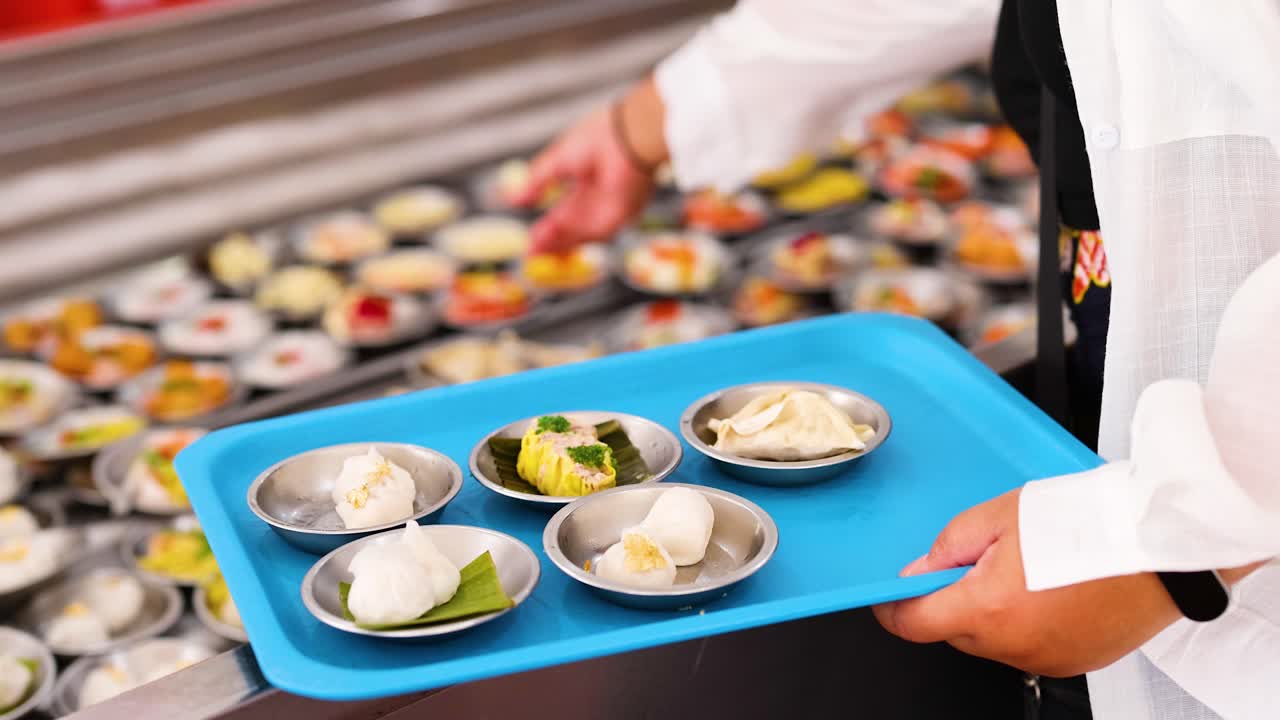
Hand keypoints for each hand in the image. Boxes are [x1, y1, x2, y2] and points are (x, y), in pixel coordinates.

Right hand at [518, 79, 665, 253]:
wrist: (628, 139)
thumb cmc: (598, 139)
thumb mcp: (556, 161)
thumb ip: (536, 182)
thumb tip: (513, 198)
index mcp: (586, 177)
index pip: (565, 207)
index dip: (548, 222)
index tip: (531, 234)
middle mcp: (598, 197)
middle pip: (571, 225)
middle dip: (550, 239)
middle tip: (530, 251)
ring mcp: (607, 209)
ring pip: (578, 234)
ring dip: (556, 245)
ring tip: (534, 254)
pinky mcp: (616, 219)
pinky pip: (589, 237)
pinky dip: (570, 244)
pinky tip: (551, 249)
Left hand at [872, 489, 1181, 676]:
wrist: (1166, 543)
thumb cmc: (1091, 521)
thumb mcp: (999, 515)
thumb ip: (949, 547)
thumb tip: (921, 572)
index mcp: (986, 610)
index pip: (913, 625)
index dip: (893, 608)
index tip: (889, 594)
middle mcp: (1015, 647)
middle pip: (955, 631)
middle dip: (954, 597)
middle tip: (981, 556)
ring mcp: (1049, 659)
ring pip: (994, 640)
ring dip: (994, 609)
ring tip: (1029, 564)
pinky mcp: (1078, 661)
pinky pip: (1032, 644)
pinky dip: (1029, 620)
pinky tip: (1053, 585)